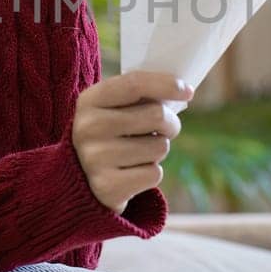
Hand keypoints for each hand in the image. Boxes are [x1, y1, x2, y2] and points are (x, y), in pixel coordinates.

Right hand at [71, 70, 192, 214]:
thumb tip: (182, 92)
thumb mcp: (114, 107)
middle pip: (156, 115)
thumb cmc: (111, 133)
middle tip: (163, 129)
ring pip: (160, 146)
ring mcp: (94, 159)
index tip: (188, 92)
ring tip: (140, 152)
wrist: (82, 178)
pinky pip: (154, 174)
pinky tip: (133, 172)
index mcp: (89, 101)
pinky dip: (151, 173)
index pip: (135, 84)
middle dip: (170, 123)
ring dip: (158, 149)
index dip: (166, 84)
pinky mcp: (106, 187)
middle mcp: (87, 128)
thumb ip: (140, 95)